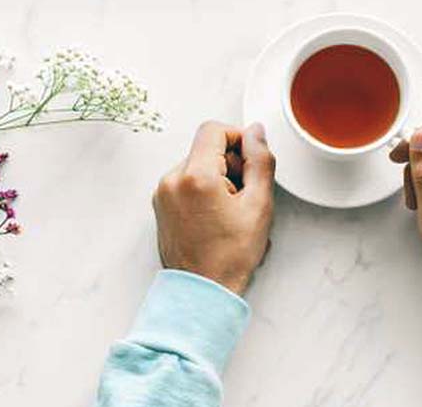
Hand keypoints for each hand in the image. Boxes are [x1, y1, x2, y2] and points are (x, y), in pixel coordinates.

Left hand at [152, 121, 275, 294]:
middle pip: (204, 148)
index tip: (249, 159)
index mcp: (195, 176)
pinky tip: (215, 215)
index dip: (237, 138)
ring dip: (216, 177)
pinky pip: (185, 182)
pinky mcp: (160, 205)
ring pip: (195, 165)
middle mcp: (171, 180)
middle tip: (243, 194)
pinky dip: (202, 189)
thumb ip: (260, 161)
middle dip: (229, 162)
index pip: (213, 130)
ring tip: (229, 209)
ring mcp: (162, 193)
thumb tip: (255, 132)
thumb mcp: (259, 205)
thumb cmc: (230, 256)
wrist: (202, 291)